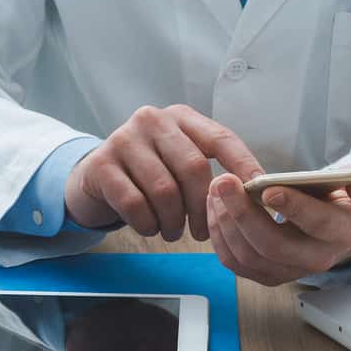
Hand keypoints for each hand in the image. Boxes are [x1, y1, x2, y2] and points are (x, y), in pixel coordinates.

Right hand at [65, 105, 264, 241]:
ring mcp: (124, 139)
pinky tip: (150, 227)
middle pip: (193, 167)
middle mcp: (153, 120)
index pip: (221, 139)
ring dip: (174, 221)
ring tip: (173, 232)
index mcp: (180, 118)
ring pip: (164, 190)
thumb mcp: (178, 163)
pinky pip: (134, 204)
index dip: (243, 166)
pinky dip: (147, 224)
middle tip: (203, 232)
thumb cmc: (146, 176)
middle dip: (203, 207)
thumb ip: (209, 170)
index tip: (258, 193)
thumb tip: (253, 194)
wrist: (92, 180)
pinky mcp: (100, 164)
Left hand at [207, 165, 350, 285]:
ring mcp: (287, 271)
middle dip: (243, 213)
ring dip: (225, 222)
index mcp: (342, 233)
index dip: (293, 208)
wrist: (341, 227)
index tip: (268, 188)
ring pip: (248, 256)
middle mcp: (315, 258)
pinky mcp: (265, 273)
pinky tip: (215, 207)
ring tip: (216, 189)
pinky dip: (219, 235)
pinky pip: (234, 261)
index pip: (318, 224)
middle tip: (224, 182)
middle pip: (273, 245)